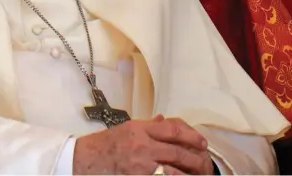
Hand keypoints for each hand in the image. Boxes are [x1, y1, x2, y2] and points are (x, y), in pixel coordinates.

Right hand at [73, 115, 212, 174]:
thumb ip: (148, 125)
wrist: (87, 159)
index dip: (191, 135)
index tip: (202, 142)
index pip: (172, 129)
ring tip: (199, 175)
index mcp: (140, 129)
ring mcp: (140, 165)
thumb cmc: (106, 143)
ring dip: (189, 175)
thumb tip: (166, 121)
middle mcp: (142, 146)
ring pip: (173, 172)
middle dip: (196, 159)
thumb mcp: (127, 128)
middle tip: (205, 163)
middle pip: (177, 152)